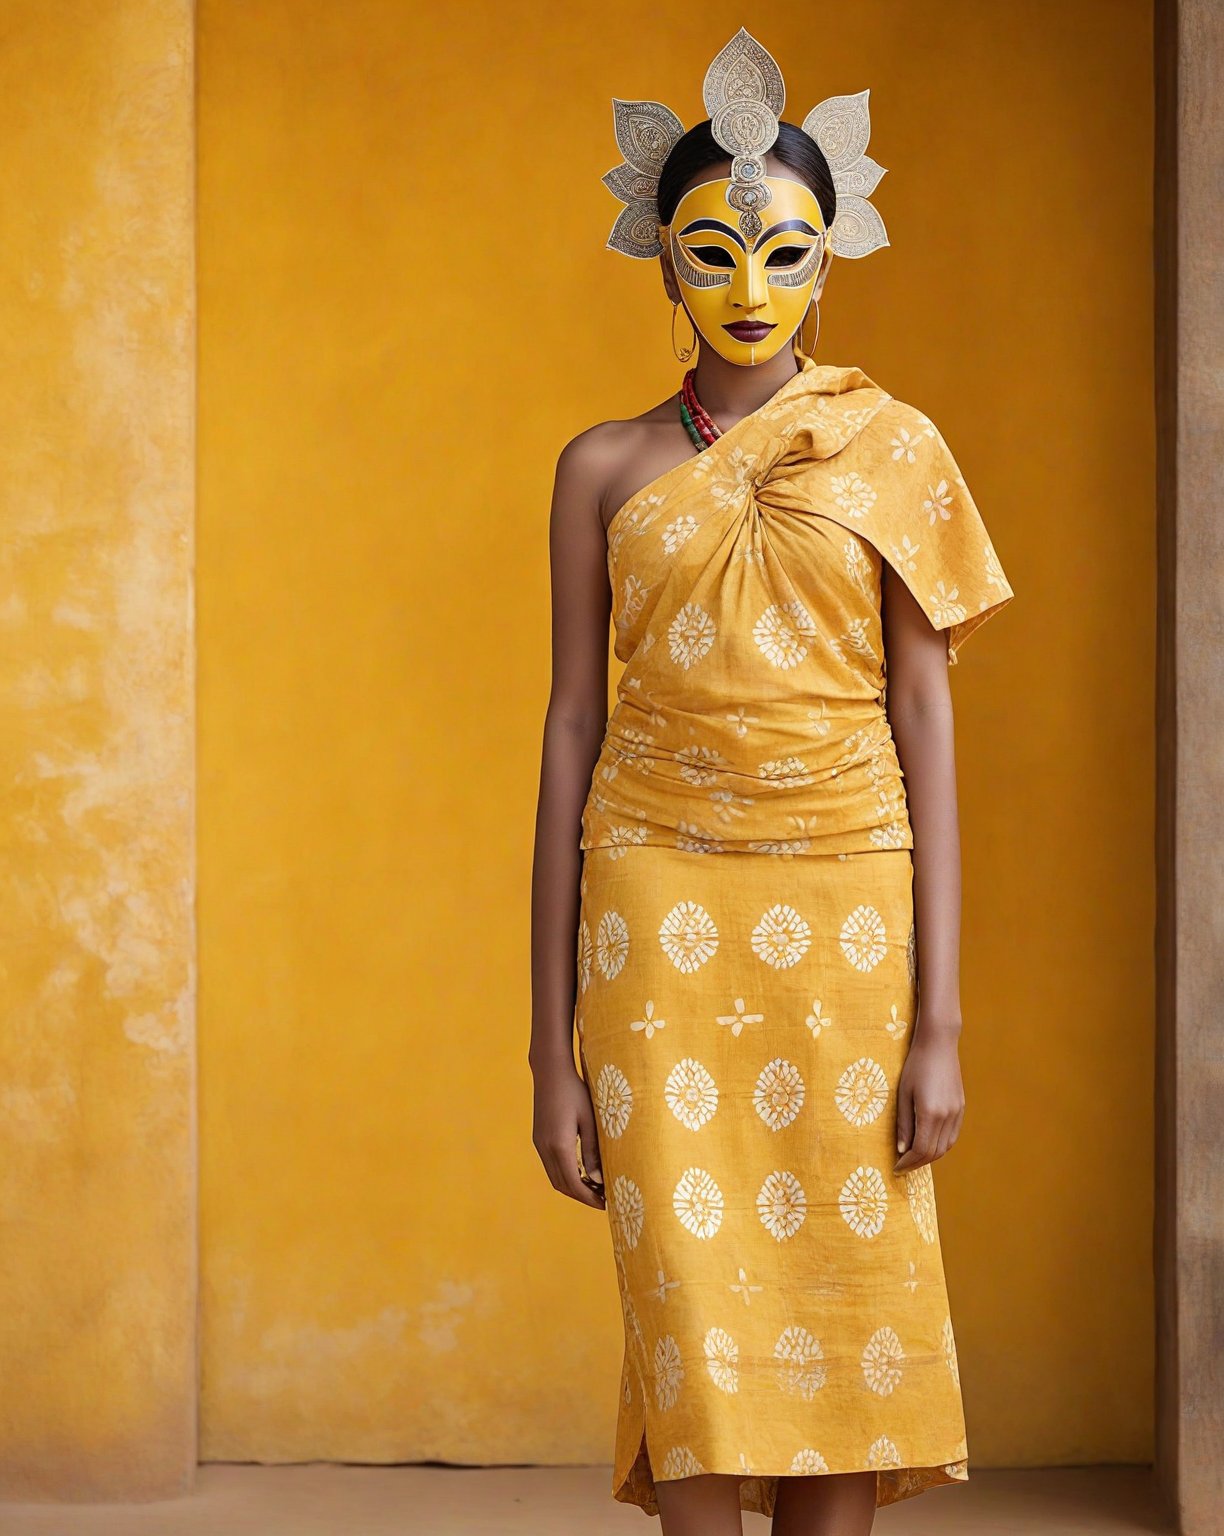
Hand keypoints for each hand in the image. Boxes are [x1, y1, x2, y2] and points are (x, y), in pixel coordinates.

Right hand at [531, 1059, 605, 1208]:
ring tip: (594, 1188)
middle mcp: (545, 1148)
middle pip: (562, 1185)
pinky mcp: (539, 1138)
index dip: (589, 1198)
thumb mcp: (589, 1120)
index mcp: (559, 1146)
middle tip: (603, 1200)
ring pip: (555, 1177)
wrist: (550, 1071)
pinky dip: (566, 1175)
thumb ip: (592, 1150)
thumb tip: (597, 1179)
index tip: (605, 1204)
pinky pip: (551, 1166)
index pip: (574, 1183)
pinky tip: (581, 1171)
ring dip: (573, 1187)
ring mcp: (539, 1144)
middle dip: (582, 1196)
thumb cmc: (574, 1091)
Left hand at [893, 1022, 964, 1173]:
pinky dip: (940, 1145)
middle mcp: (947, 1116)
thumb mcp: (903, 1094)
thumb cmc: (914, 1066)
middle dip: (917, 1163)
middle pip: (934, 1152)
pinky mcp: (961, 1108)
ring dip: (929, 1156)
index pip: (920, 1149)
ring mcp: (957, 1112)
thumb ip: (903, 1124)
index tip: (896, 1167)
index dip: (908, 1162)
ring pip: (945, 1146)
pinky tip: (928, 1144)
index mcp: (930, 1113)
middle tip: (902, 1166)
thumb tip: (902, 1150)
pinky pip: (952, 1136)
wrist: (938, 1044)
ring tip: (913, 1157)